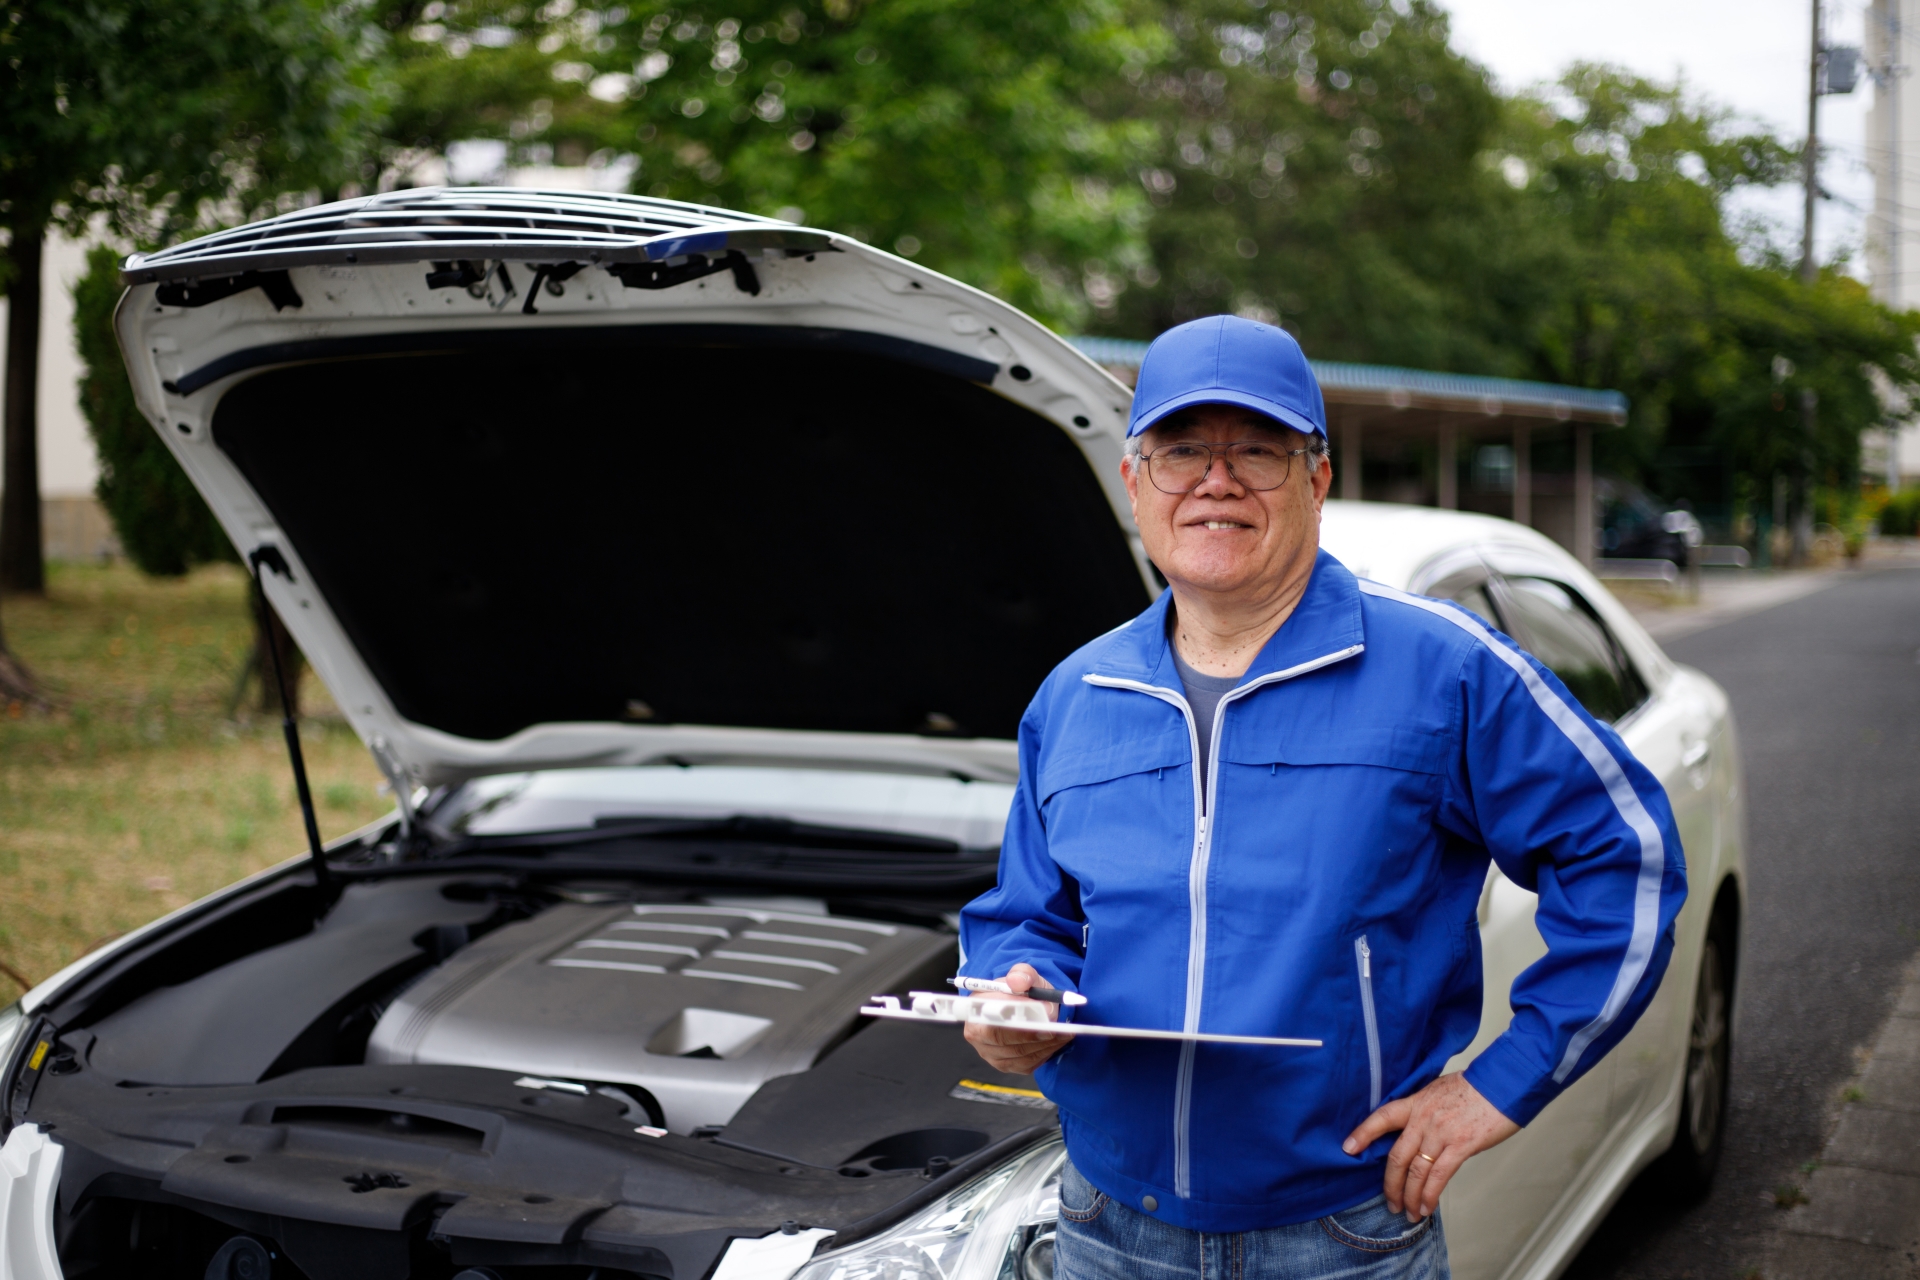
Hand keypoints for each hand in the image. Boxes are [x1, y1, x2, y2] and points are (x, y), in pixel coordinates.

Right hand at [961, 964, 1071, 1074]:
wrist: (1023, 1005)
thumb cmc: (1019, 991)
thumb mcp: (1023, 975)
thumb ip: (1022, 974)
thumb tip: (1019, 982)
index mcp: (974, 1009)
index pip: (988, 1020)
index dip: (1011, 1020)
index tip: (1038, 1013)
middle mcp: (977, 1035)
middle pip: (1003, 1041)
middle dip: (1032, 1034)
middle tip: (1056, 1028)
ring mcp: (991, 1053)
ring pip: (1018, 1054)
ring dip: (1044, 1044)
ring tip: (1064, 1032)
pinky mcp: (1007, 1065)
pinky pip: (1027, 1063)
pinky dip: (1046, 1052)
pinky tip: (1057, 1041)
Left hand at [1342, 1072, 1518, 1222]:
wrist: (1503, 1084)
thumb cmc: (1476, 1087)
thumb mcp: (1440, 1090)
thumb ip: (1425, 1109)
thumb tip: (1418, 1130)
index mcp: (1416, 1102)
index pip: (1382, 1117)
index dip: (1363, 1133)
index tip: (1348, 1148)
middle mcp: (1424, 1118)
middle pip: (1397, 1155)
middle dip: (1390, 1184)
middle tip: (1389, 1202)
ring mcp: (1441, 1133)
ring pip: (1416, 1171)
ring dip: (1410, 1196)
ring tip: (1408, 1212)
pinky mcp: (1461, 1146)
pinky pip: (1439, 1176)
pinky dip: (1430, 1195)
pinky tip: (1427, 1207)